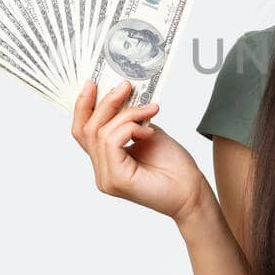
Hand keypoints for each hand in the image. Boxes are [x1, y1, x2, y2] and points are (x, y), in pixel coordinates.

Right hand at [71, 79, 208, 221]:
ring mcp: (105, 178)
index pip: (82, 132)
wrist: (191, 191)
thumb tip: (119, 95)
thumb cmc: (174, 167)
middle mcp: (101, 171)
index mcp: (106, 161)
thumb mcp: (147, 133)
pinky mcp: (115, 179)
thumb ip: (129, 120)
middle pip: (87, 129)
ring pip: (100, 133)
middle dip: (106, 103)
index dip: (83, 106)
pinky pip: (111, 142)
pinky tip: (148, 132)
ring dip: (127, 114)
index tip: (92, 83)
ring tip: (150, 111)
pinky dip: (130, 128)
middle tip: (125, 86)